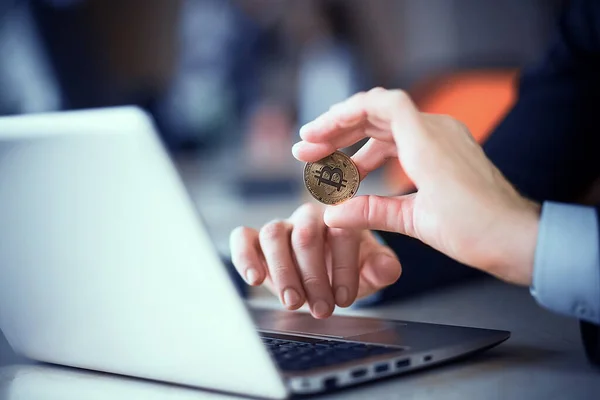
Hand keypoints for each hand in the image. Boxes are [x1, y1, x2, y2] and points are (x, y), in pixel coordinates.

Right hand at [230, 204, 400, 318]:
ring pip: (273, 234)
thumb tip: (387, 267)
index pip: (342, 232)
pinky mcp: (254, 239)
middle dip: (314, 276)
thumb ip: (381, 268)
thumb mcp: (369, 271)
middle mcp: (308, 218)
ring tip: (293, 301)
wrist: (322, 274)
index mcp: (340, 219)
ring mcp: (281, 226)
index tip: (345, 299)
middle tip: (321, 308)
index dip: (344, 267)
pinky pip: (243, 238)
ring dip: (283, 272)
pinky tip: (254, 278)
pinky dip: (245, 256)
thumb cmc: (347, 268)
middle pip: (306, 235)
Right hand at [293, 88, 540, 285]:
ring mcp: (444, 140)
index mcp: (426, 140)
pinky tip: (361, 174)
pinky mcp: (448, 154)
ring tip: (327, 165)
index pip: (378, 104)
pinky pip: (404, 143)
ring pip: (389, 130)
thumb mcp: (416, 221)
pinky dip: (378, 154)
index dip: (339, 115)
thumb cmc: (476, 228)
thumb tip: (332, 215)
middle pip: (377, 115)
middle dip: (338, 130)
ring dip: (355, 144)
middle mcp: (436, 131)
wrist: (518, 238)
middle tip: (308, 149)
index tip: (313, 134)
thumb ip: (370, 212)